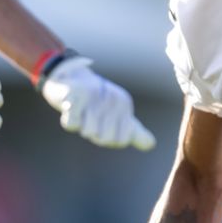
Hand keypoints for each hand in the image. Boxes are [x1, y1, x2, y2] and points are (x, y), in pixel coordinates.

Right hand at [40, 56, 155, 149]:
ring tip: (82, 112)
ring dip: (83, 127)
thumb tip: (151, 144)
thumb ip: (133, 132)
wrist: (71, 78)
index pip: (122, 140)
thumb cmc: (97, 102)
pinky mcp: (72, 95)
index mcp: (123, 104)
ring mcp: (92, 96)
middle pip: (105, 139)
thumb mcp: (119, 114)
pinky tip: (70, 111)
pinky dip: (70, 122)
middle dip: (96, 135)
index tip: (105, 126)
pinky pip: (72, 124)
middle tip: (92, 119)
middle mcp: (111, 98)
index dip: (111, 139)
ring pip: (89, 132)